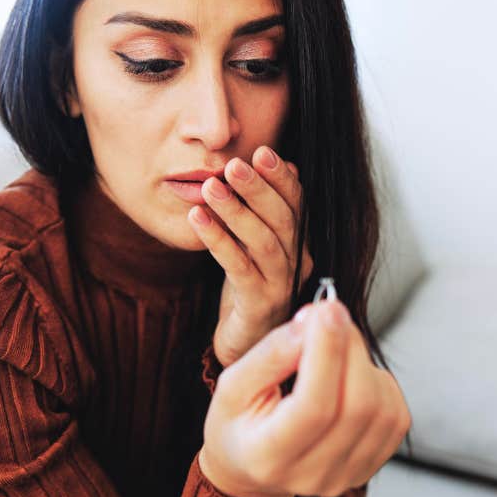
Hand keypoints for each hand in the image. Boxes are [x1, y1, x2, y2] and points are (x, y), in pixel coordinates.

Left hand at [187, 146, 313, 369]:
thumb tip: (273, 165)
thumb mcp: (254, 245)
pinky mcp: (259, 304)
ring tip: (210, 188)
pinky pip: (239, 268)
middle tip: (234, 164)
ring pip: (264, 242)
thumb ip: (261, 211)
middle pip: (283, 219)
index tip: (262, 151)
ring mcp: (281, 285)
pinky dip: (219, 241)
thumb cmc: (249, 289)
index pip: (297, 203)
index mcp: (299, 243)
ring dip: (237, 211)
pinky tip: (198, 220)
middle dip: (259, 188)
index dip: (282, 177)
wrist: (246, 346)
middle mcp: (297, 262)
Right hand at [199, 300, 410, 496]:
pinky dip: (379, 383)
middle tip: (328, 317)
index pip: (314, 407)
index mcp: (269, 456)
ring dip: (364, 363)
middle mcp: (314, 474)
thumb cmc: (240, 422)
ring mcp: (347, 475)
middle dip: (349, 347)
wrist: (252, 465)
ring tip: (334, 350)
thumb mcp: (233, 384)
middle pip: (357, 405)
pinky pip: (395, 416)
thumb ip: (271, 353)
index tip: (327, 309)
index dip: (327, 352)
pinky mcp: (372, 465)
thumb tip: (313, 323)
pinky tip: (350, 377)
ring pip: (382, 409)